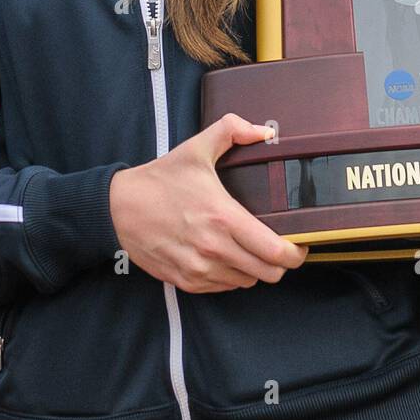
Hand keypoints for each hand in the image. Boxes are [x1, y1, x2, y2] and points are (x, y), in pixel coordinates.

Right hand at [109, 113, 307, 291]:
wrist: (119, 208)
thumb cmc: (159, 179)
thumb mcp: (196, 148)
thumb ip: (232, 131)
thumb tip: (264, 131)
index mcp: (223, 217)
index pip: (275, 252)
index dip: (296, 253)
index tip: (300, 244)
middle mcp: (214, 249)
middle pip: (268, 274)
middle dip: (279, 263)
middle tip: (279, 247)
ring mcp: (200, 269)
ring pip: (246, 282)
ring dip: (254, 269)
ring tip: (251, 249)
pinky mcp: (186, 281)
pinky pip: (223, 288)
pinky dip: (231, 276)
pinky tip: (227, 257)